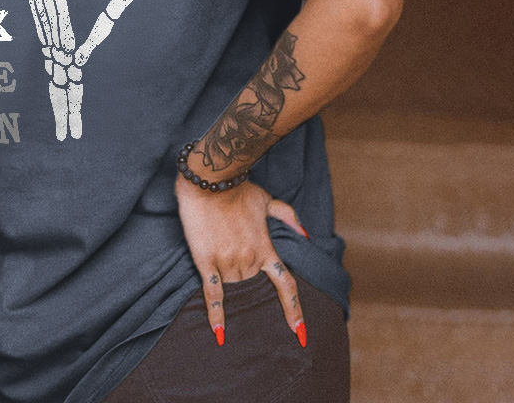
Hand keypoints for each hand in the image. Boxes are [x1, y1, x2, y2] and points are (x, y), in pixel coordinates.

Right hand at [174, 173, 307, 347]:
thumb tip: (305, 234)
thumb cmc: (238, 188)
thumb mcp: (267, 200)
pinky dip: (216, 314)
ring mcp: (228, 261)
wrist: (210, 180)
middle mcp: (250, 259)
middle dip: (247, 279)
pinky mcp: (207, 260)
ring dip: (231, 284)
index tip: (300, 332)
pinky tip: (219, 333)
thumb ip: (288, 216)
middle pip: (252, 284)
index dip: (293, 309)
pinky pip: (213, 293)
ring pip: (234, 287)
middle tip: (237, 262)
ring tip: (223, 266)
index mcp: (266, 247)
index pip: (285, 284)